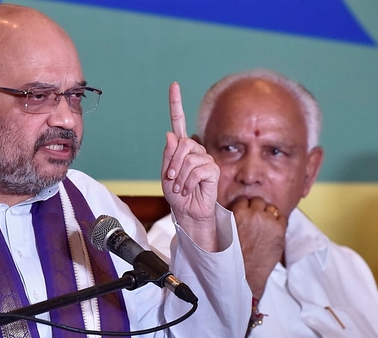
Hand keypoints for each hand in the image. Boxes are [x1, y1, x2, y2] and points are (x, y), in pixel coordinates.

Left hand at [161, 82, 219, 250]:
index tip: (174, 85)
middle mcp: (194, 149)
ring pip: (188, 157)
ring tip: (181, 187)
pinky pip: (197, 168)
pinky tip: (190, 188)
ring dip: (179, 175)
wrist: (187, 212)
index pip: (179, 122)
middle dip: (172, 163)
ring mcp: (205, 158)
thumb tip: (171, 135)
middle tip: (172, 179)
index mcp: (181, 148)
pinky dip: (188, 181)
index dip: (176, 104)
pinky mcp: (212, 169)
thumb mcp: (165, 175)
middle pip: (181, 143)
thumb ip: (167, 155)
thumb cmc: (176, 194)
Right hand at [229, 196, 286, 298]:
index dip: (244, 207)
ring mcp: (268, 221)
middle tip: (256, 219)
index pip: (243, 200)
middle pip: (258, 201)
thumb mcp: (226, 232)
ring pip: (271, 207)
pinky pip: (282, 218)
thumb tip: (237, 210)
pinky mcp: (280, 229)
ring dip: (268, 214)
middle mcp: (254, 214)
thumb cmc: (234, 255)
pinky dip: (279, 222)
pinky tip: (273, 231)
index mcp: (238, 213)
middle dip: (257, 208)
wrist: (246, 272)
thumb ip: (232, 218)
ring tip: (265, 224)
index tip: (245, 213)